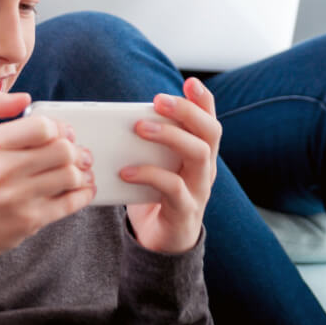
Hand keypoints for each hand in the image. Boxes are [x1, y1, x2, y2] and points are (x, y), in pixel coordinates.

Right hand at [0, 90, 94, 284]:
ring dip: (80, 171)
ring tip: (78, 168)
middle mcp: (2, 171)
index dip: (57, 127)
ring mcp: (17, 198)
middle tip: (75, 150)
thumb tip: (25, 98)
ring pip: (70, 176)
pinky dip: (84, 194)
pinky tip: (82, 188)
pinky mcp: (29, 221)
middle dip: (74, 148)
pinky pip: (70, 203)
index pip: (41, 127)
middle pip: (62, 151)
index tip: (59, 132)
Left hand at [124, 78, 221, 252]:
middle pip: (210, 132)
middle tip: (158, 100)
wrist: (160, 243)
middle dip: (186, 111)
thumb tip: (115, 115)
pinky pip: (173, 187)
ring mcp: (198, 190)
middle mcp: (205, 168)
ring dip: (169, 136)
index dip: (203, 101)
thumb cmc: (153, 195)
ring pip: (198, 155)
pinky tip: (126, 171)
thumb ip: (146, 142)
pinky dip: (148, 174)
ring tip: (139, 128)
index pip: (209, 121)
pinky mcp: (184, 211)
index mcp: (199, 154)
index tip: (190, 82)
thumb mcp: (154, 163)